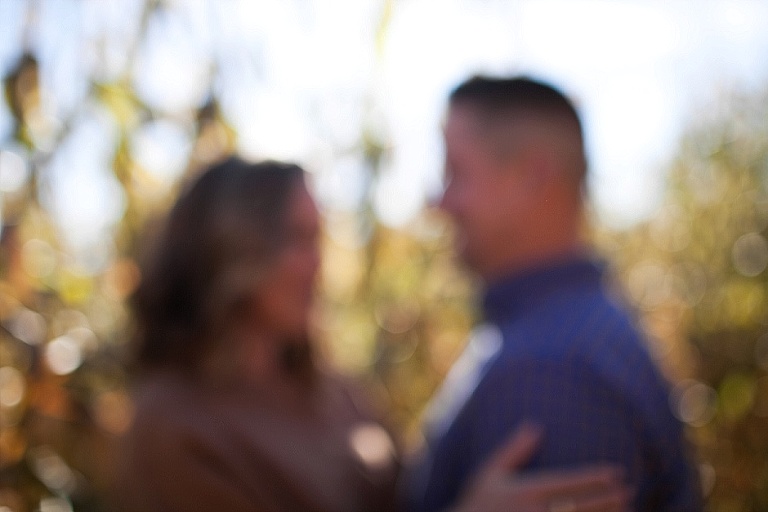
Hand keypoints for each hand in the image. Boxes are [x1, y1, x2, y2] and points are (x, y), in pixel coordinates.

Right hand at [451, 423, 631, 511]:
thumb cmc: (476, 503)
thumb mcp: (490, 472)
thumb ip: (514, 450)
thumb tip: (535, 427)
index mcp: (525, 492)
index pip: (568, 483)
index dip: (595, 478)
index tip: (616, 473)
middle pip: (580, 505)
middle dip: (607, 498)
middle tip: (629, 490)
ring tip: (626, 508)